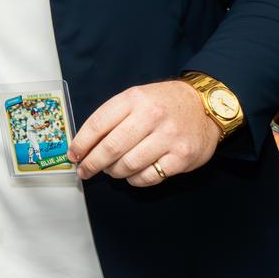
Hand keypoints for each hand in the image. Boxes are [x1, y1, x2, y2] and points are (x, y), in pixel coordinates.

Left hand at [69, 79, 217, 186]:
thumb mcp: (137, 98)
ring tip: (111, 170)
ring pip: (128, 165)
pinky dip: (135, 179)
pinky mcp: (181, 157)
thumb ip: (113, 117)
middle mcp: (151, 116)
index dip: (81, 143)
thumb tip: (85, 144)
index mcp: (135, 99)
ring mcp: (168, 138)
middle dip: (92, 163)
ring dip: (114, 172)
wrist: (204, 106)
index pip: (98, 123)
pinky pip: (148, 177)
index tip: (74, 155)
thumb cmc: (164, 104)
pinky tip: (133, 174)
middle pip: (111, 148)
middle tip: (85, 170)